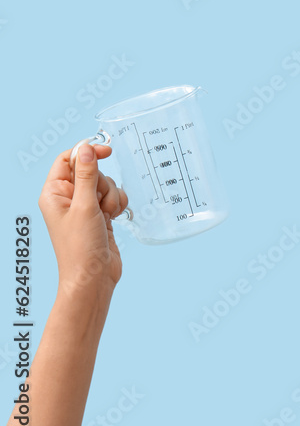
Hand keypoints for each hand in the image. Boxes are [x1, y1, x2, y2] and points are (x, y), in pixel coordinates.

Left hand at [39, 143, 126, 300]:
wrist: (93, 277)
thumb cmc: (81, 247)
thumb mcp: (84, 206)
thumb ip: (86, 175)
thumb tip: (86, 148)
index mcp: (54, 194)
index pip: (67, 161)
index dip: (86, 153)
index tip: (107, 151)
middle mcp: (68, 199)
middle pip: (91, 172)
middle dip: (102, 184)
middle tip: (98, 203)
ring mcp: (84, 208)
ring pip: (105, 185)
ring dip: (112, 197)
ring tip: (106, 216)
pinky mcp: (99, 216)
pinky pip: (113, 198)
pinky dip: (118, 205)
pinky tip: (115, 218)